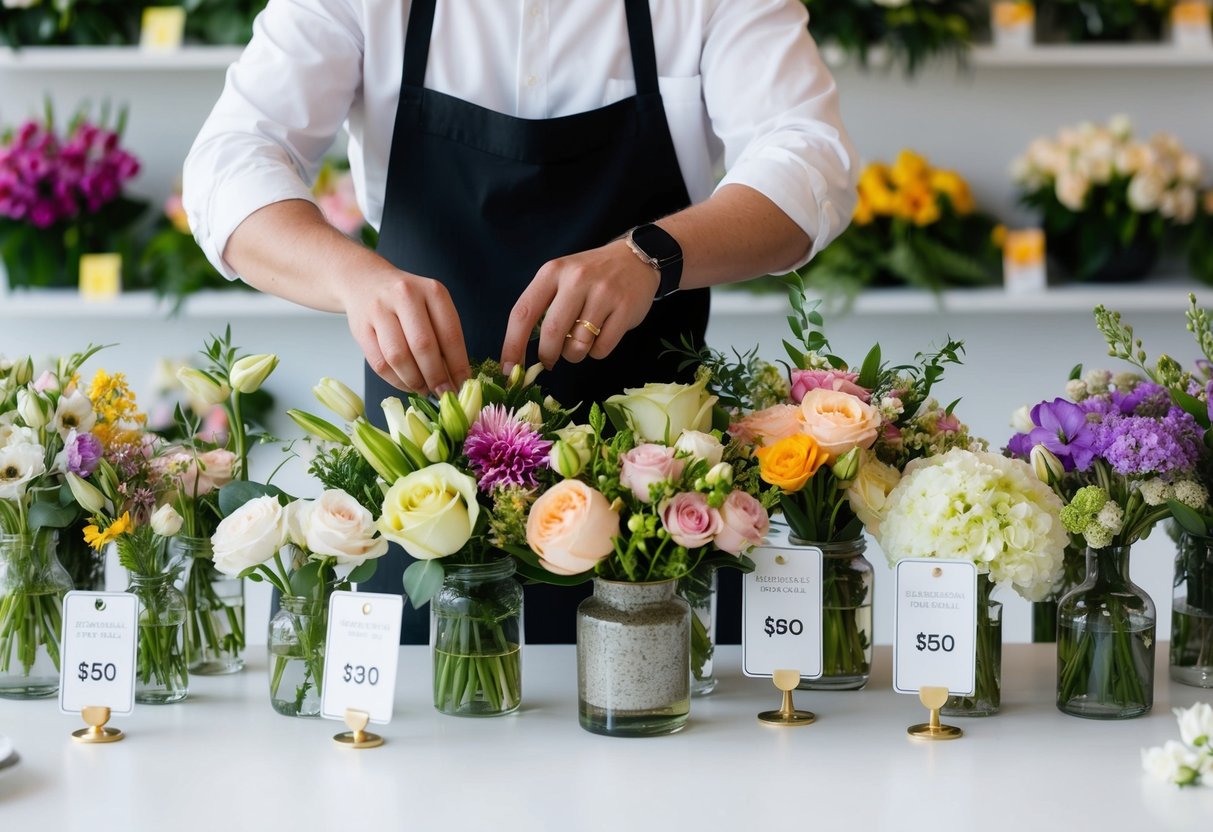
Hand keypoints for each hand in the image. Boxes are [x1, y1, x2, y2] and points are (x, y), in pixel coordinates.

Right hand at [345, 266, 470, 395]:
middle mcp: (405, 296)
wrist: (366, 281)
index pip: (450, 334)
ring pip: (398, 357)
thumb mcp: (432, 306)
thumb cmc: (407, 300)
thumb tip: (455, 378)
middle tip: (443, 394)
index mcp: (432, 291)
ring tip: (424, 390)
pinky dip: (395, 380)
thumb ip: (444, 336)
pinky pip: (379, 363)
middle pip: (423, 346)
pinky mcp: (360, 327)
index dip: (458, 365)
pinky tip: (406, 384)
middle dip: (436, 377)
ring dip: (414, 381)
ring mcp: (379, 310)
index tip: (462, 386)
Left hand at [500, 240, 659, 374]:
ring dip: (575, 354)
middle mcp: (576, 280)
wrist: (635, 259)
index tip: (508, 369)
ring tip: (581, 339)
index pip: (523, 313)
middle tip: (549, 361)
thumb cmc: (590, 276)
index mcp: (552, 271)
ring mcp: (603, 294)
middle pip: (551, 334)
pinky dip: (597, 351)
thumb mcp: (561, 278)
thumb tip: (521, 354)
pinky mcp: (625, 309)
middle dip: (547, 355)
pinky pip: (601, 349)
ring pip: (577, 345)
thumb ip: (542, 307)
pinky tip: (601, 336)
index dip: (512, 345)